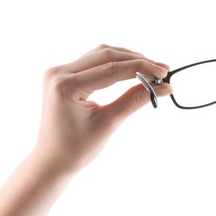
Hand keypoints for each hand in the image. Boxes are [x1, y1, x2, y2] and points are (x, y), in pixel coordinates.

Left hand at [32, 44, 172, 175]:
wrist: (52, 161)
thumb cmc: (76, 149)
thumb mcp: (108, 123)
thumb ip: (135, 101)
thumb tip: (164, 88)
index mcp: (66, 86)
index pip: (111, 69)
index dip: (141, 68)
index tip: (164, 72)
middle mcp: (59, 73)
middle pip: (106, 55)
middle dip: (137, 61)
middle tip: (161, 70)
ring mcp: (59, 72)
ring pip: (101, 55)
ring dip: (127, 59)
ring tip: (150, 69)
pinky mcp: (64, 76)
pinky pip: (93, 62)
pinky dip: (114, 64)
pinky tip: (131, 69)